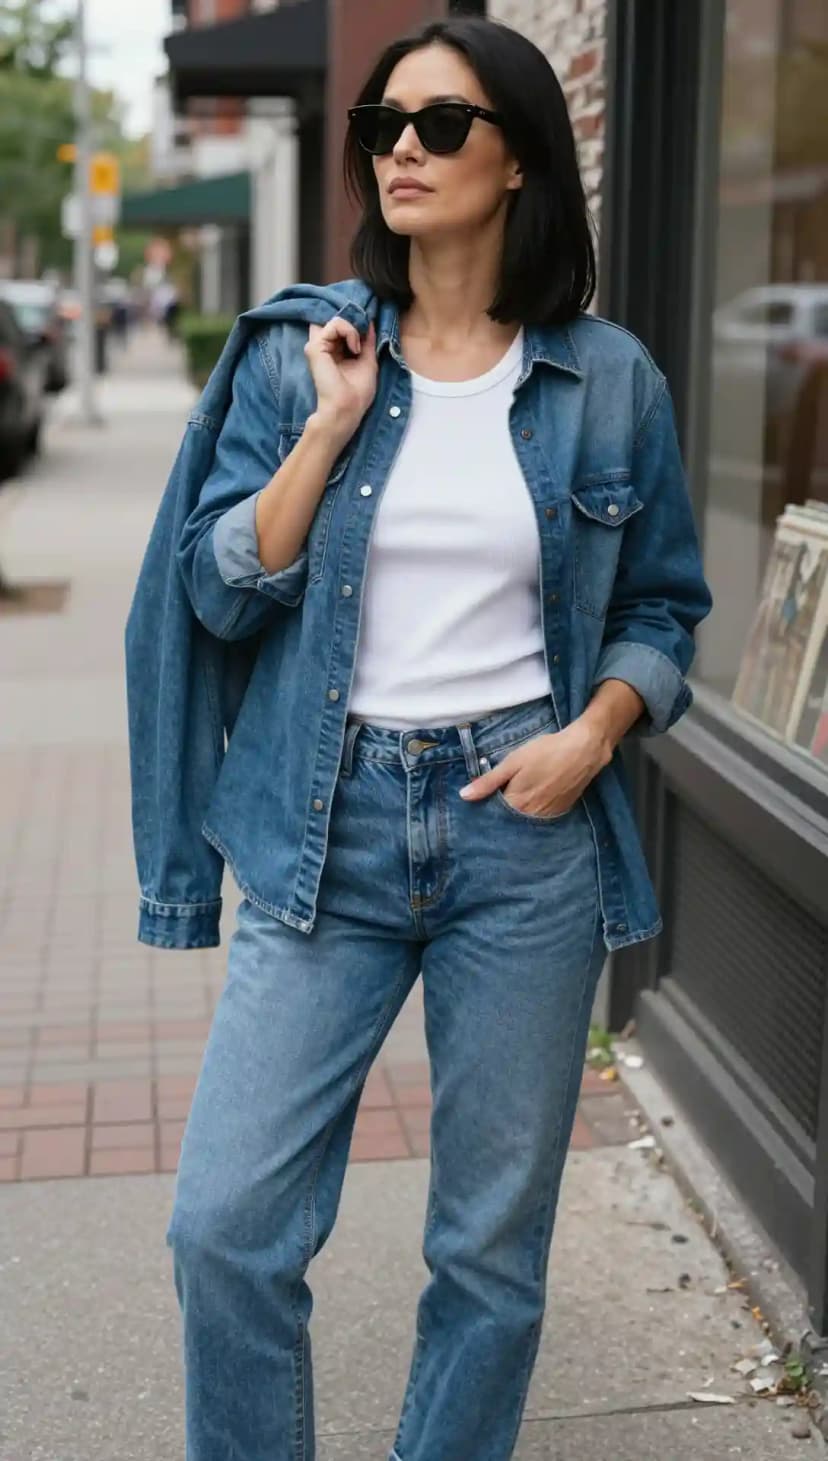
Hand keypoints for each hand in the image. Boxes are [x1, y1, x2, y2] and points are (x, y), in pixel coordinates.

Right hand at [304, 317, 377, 446]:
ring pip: (336, 320)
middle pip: (337, 320)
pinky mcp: (315, 347)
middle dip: (354, 323)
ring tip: (357, 348)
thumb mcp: (368, 360)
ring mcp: (317, 346)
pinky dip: (350, 332)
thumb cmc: (358, 392)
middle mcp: (324, 347)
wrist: (348, 407)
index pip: (340, 326)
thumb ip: (367, 341)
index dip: (354, 322)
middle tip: (361, 340)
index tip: (366, 328)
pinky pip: (335, 324)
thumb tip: (370, 322)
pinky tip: (354, 348)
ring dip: (353, 329)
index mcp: (334, 351)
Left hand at [459, 721, 612, 817]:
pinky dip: (533, 813)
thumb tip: (464, 796)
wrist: (583, 749)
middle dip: (500, 814)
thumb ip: (489, 782)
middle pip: (509, 821)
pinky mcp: (560, 811)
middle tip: (495, 800)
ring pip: (525, 820)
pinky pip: (540, 818)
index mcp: (516, 804)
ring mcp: (548, 816)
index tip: (478, 803)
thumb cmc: (546, 752)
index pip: (493, 815)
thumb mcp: (513, 762)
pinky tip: (532, 801)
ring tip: (514, 800)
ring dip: (517, 815)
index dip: (485, 809)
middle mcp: (531, 816)